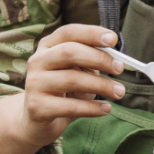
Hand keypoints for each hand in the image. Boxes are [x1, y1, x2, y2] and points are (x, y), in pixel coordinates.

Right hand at [15, 24, 125, 146]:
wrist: (37, 120)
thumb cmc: (64, 91)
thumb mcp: (77, 71)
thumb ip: (91, 61)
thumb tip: (116, 60)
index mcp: (48, 46)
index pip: (69, 32)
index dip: (91, 33)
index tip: (113, 40)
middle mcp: (37, 61)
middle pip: (70, 52)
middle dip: (99, 59)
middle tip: (119, 68)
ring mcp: (34, 84)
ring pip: (72, 79)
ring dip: (101, 85)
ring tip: (119, 92)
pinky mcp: (36, 107)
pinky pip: (70, 106)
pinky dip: (92, 108)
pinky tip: (106, 109)